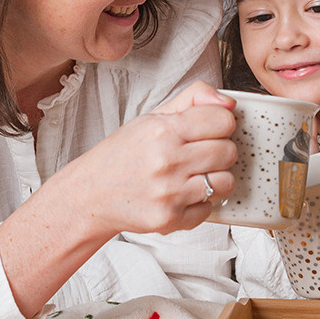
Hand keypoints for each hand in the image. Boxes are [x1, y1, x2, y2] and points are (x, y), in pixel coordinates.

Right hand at [65, 81, 236, 236]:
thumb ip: (192, 100)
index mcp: (162, 129)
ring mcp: (169, 192)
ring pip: (225, 182)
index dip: (221, 124)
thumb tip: (229, 103)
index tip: (211, 129)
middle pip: (228, 151)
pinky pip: (209, 208)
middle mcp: (166, 160)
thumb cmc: (122, 155)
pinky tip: (182, 195)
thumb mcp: (152, 117)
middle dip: (220, 151)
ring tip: (195, 175)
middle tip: (201, 154)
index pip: (223, 120)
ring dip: (215, 178)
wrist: (91, 194)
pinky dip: (200, 203)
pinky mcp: (169, 218)